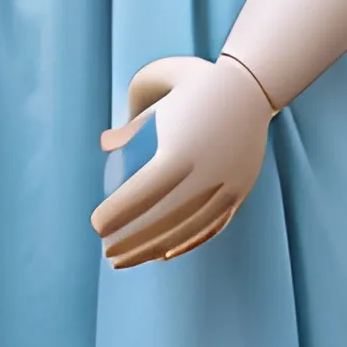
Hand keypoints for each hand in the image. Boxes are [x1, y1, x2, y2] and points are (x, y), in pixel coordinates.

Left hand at [90, 54, 274, 268]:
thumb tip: (105, 146)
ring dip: (155, 249)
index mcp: (180, 151)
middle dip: (132, 243)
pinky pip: (213, 224)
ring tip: (129, 259)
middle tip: (107, 254)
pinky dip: (188, 242)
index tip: (96, 226)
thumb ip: (130, 125)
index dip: (117, 214)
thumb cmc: (192, 86)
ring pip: (188, 227)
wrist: (251, 86)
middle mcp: (206, 173)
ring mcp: (227, 185)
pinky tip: (165, 254)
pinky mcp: (240, 191)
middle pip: (163, 219)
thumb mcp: (156, 93)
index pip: (142, 193)